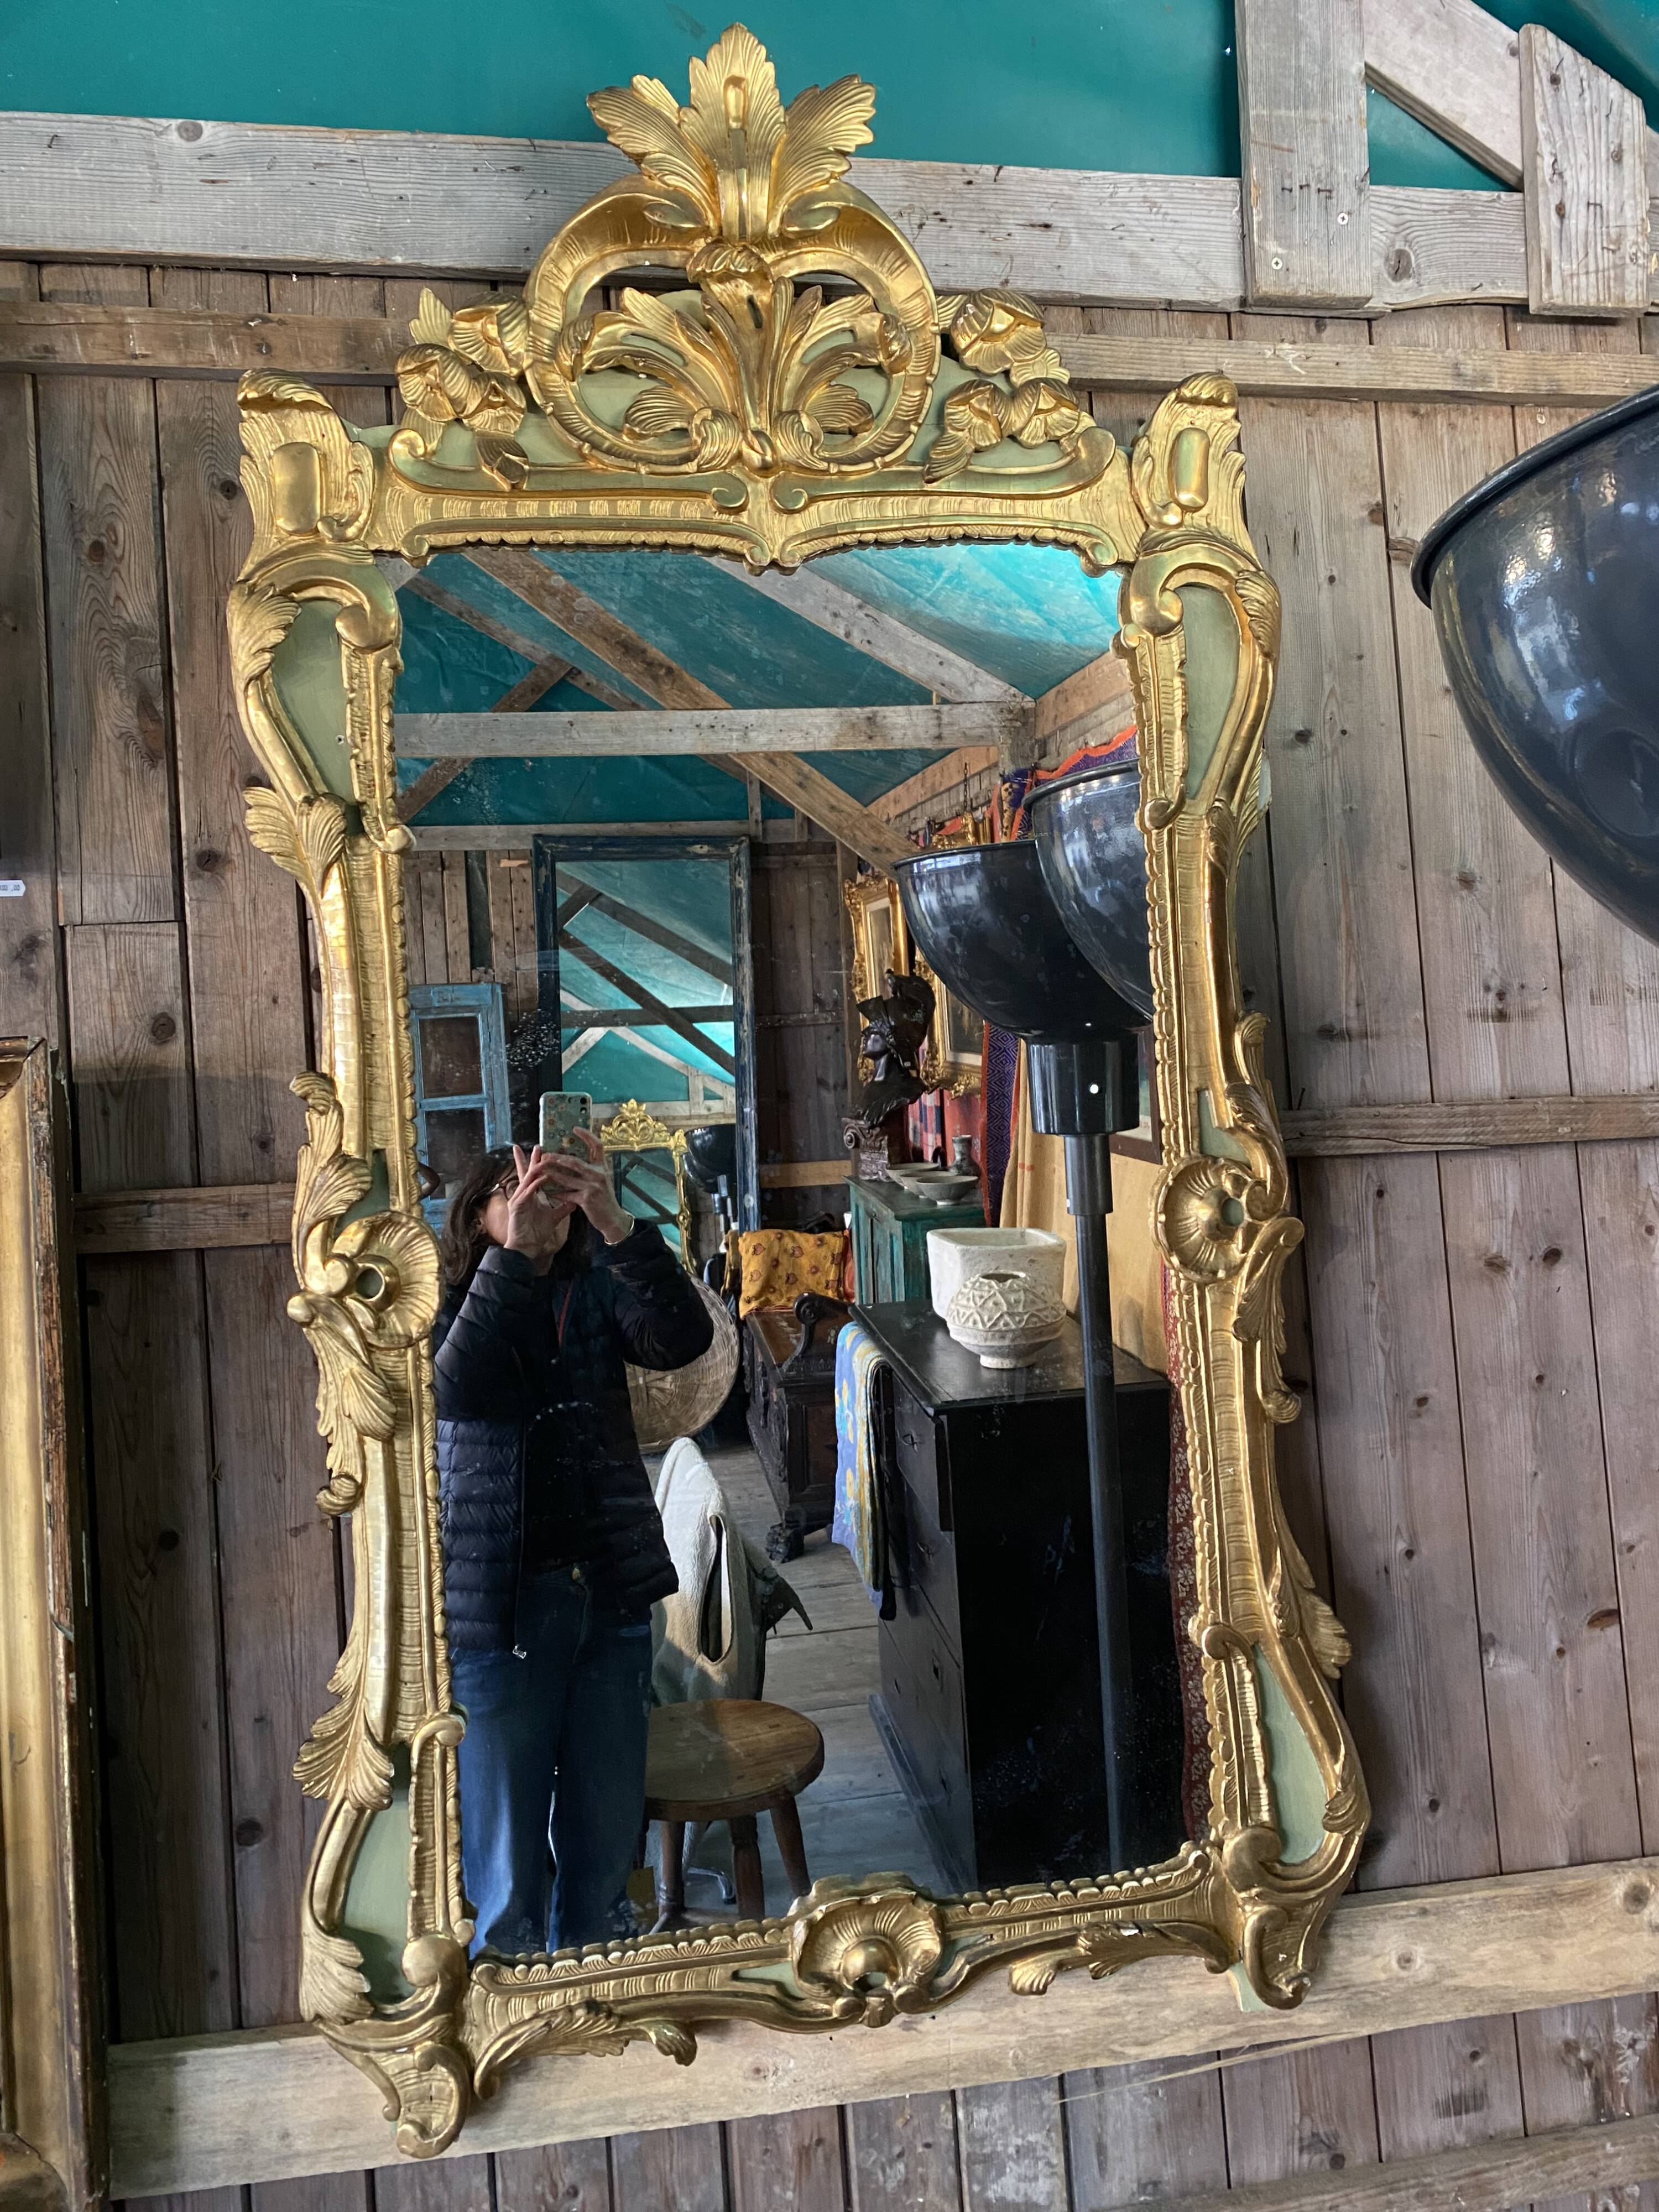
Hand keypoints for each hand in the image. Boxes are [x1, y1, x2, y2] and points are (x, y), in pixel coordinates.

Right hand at [502, 1144, 567, 1261]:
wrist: (527, 1247)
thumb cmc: (536, 1232)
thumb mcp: (553, 1217)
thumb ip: (562, 1208)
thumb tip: (574, 1201)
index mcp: (531, 1195)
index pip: (534, 1176)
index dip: (537, 1163)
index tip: (541, 1151)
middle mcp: (523, 1194)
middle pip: (528, 1173)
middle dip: (532, 1159)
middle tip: (537, 1145)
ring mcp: (519, 1199)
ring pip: (527, 1179)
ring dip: (534, 1167)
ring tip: (540, 1156)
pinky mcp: (517, 1206)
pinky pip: (527, 1192)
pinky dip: (535, 1184)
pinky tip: (542, 1178)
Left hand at [541, 1126, 634, 1244]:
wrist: (613, 1219)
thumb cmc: (605, 1199)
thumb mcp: (603, 1181)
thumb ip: (592, 1170)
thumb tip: (574, 1159)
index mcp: (603, 1167)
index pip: (597, 1145)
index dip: (587, 1135)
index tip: (575, 1128)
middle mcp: (598, 1174)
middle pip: (574, 1161)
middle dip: (556, 1158)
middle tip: (544, 1155)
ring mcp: (592, 1187)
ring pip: (566, 1177)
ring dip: (551, 1174)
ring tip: (540, 1170)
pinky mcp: (586, 1199)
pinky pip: (566, 1194)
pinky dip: (555, 1193)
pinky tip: (547, 1191)